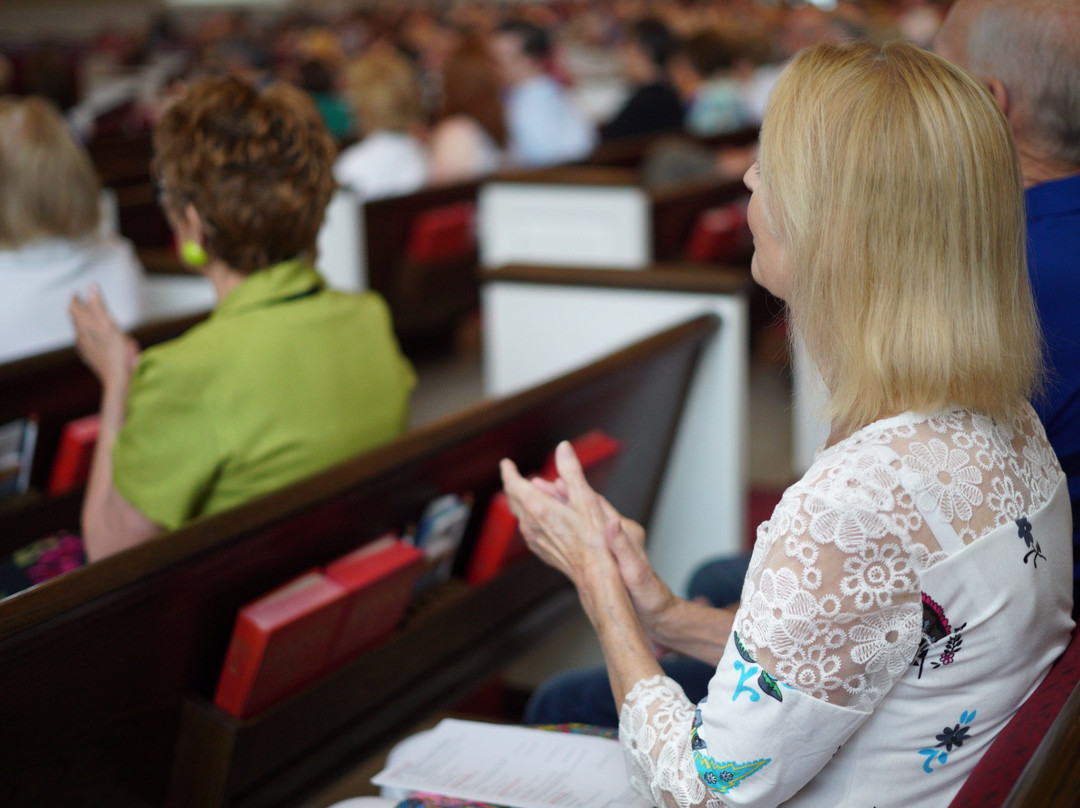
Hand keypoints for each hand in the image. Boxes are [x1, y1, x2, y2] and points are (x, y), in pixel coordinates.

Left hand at [69, 287, 138, 387]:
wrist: (117, 378)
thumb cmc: (116, 353)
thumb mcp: (109, 324)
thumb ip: (98, 305)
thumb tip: (91, 287)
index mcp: (84, 326)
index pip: (73, 308)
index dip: (74, 299)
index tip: (78, 293)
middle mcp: (81, 336)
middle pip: (76, 319)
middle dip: (81, 309)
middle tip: (87, 303)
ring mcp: (85, 348)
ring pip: (80, 330)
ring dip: (85, 322)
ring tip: (94, 318)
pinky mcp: (90, 356)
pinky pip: (86, 342)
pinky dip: (89, 335)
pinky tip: (97, 338)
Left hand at [500, 441, 619, 588]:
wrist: (595, 574)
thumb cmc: (594, 539)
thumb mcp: (586, 499)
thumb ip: (572, 472)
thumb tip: (563, 447)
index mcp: (539, 508)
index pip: (514, 485)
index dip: (508, 472)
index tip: (506, 464)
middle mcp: (531, 524)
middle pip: (514, 500)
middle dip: (513, 485)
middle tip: (514, 476)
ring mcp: (534, 539)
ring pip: (521, 515)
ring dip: (523, 501)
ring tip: (529, 493)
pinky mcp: (540, 549)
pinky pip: (528, 529)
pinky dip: (530, 516)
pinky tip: (539, 518)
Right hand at [524, 467, 675, 633]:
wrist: (656, 613)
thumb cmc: (649, 598)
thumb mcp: (637, 575)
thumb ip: (625, 549)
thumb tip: (612, 522)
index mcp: (625, 533)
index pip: (596, 506)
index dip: (575, 493)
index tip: (555, 482)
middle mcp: (618, 533)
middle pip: (586, 507)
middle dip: (562, 495)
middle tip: (538, 485)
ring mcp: (611, 542)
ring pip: (582, 518)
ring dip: (561, 507)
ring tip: (538, 497)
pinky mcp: (606, 553)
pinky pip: (582, 533)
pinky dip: (566, 524)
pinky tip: (552, 524)